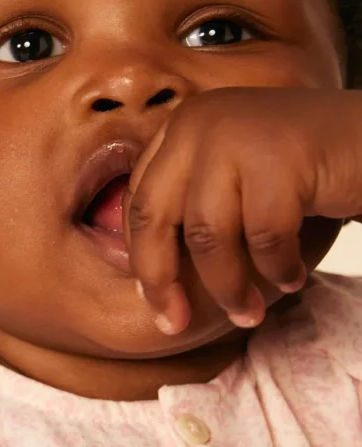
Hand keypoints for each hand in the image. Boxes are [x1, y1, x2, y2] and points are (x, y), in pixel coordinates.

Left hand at [122, 86, 361, 335]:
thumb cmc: (307, 171)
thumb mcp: (235, 180)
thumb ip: (191, 207)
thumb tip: (146, 279)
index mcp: (183, 126)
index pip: (140, 201)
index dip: (143, 259)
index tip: (157, 303)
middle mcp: (201, 122)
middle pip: (155, 217)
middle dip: (162, 280)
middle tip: (175, 324)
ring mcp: (239, 135)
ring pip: (207, 235)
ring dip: (227, 285)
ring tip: (248, 311)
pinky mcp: (281, 158)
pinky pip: (262, 236)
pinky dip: (276, 267)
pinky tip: (291, 278)